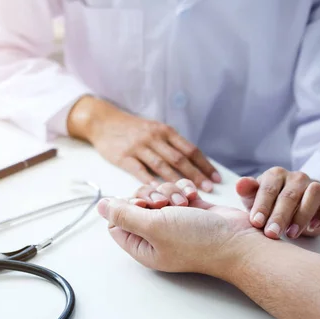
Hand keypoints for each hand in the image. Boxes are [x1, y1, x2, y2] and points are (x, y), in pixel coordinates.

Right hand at [67, 96, 220, 191]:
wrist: (103, 122)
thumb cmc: (132, 130)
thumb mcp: (154, 129)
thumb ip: (171, 144)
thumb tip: (193, 165)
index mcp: (165, 131)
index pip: (190, 149)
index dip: (205, 164)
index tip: (216, 179)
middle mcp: (154, 137)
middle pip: (179, 158)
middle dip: (195, 175)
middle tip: (208, 190)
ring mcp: (138, 147)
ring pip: (161, 166)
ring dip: (175, 182)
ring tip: (187, 197)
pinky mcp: (123, 157)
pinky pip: (139, 171)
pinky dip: (150, 182)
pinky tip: (159, 193)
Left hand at [97, 179, 261, 276]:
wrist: (238, 240)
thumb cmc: (197, 239)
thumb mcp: (152, 226)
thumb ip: (124, 214)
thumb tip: (100, 206)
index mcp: (142, 246)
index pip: (117, 222)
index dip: (125, 208)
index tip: (142, 205)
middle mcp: (156, 235)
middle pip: (136, 203)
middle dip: (150, 196)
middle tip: (164, 204)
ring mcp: (174, 222)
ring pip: (157, 193)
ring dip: (169, 191)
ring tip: (184, 202)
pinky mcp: (191, 210)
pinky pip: (177, 190)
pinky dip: (184, 189)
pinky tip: (194, 197)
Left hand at [236, 167, 319, 238]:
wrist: (295, 207)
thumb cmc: (269, 204)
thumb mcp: (254, 199)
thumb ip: (247, 191)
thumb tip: (240, 184)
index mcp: (275, 175)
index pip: (268, 189)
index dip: (262, 206)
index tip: (256, 224)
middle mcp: (296, 178)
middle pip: (289, 195)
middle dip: (279, 216)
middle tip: (271, 234)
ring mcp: (316, 185)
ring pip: (314, 193)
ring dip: (303, 215)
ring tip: (291, 233)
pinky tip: (314, 226)